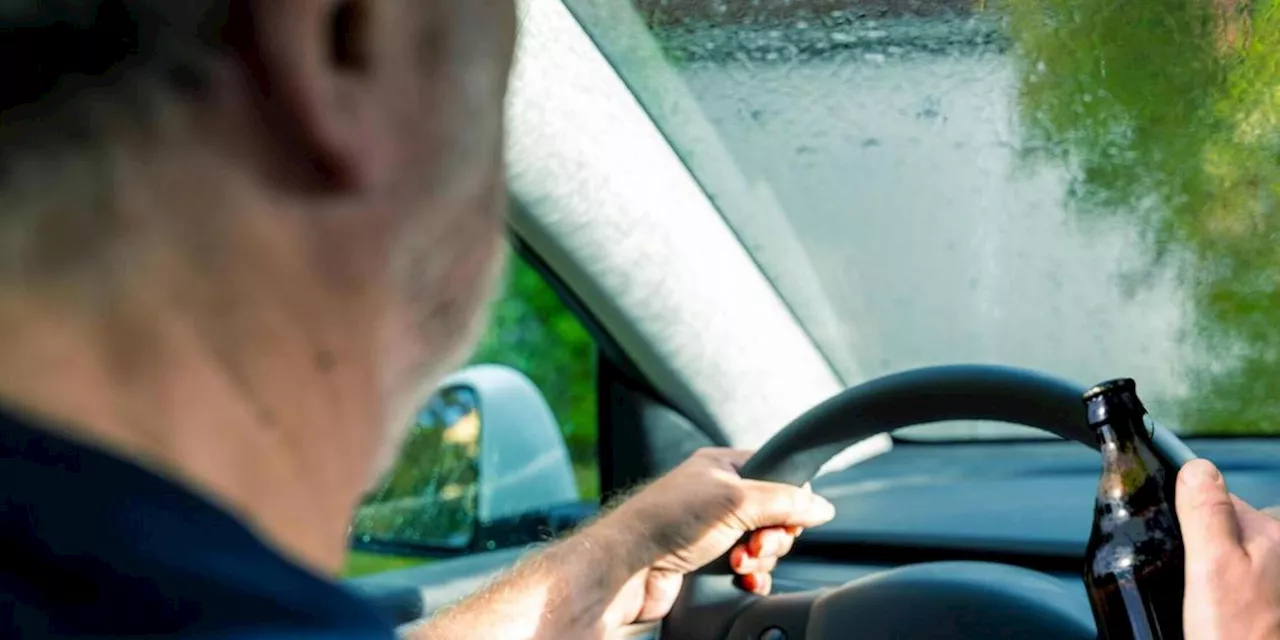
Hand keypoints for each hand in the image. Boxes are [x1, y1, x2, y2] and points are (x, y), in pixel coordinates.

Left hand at [589, 448, 835, 624]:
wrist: (628, 569)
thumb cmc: (667, 521)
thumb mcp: (736, 499)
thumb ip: (785, 501)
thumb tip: (821, 507)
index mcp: (723, 467)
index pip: (778, 474)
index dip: (791, 499)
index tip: (789, 517)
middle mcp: (719, 496)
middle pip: (776, 515)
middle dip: (773, 536)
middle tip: (755, 543)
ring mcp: (713, 531)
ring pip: (763, 546)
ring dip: (760, 558)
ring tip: (740, 560)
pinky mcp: (707, 562)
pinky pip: (748, 570)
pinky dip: (752, 577)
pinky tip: (743, 578)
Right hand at [1177, 459, 1279, 639]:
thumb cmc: (1238, 639)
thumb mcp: (1211, 568)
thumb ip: (1206, 512)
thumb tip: (1197, 468)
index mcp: (1277, 532)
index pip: (1220, 500)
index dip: (1191, 523)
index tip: (1181, 551)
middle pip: (1228, 529)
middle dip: (1204, 550)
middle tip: (1195, 588)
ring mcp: (1278, 579)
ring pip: (1233, 559)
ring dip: (1213, 576)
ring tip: (1210, 609)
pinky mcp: (1271, 602)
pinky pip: (1241, 582)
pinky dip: (1226, 596)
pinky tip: (1222, 616)